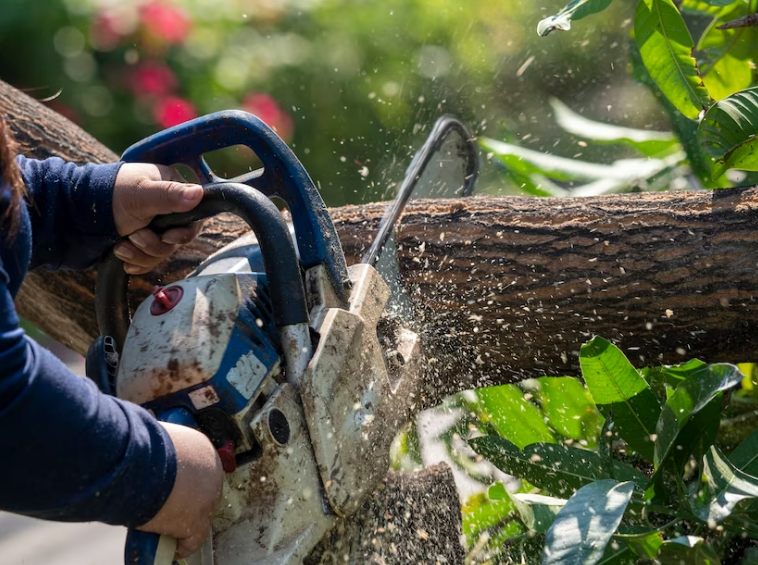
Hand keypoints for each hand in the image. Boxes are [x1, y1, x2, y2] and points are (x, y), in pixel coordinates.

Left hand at [112, 163, 203, 273]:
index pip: (195, 217)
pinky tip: (121, 257)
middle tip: (135, 237)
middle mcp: (166, 209)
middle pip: (178, 239)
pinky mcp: (140, 243)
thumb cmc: (107, 195)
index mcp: (171, 189)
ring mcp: (153, 227)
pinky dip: (136, 262)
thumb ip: (170, 195)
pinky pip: (149, 261)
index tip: (168, 237)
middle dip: (156, 245)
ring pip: (163, 252)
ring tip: (121, 246)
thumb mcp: (140, 194)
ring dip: (142, 254)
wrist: (72, 214)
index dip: (185, 232)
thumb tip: (199, 194)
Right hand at [137, 423, 223, 558]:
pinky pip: (194, 538)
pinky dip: (183, 545)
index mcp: (204, 449)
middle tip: (169, 508)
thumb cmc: (141, 448)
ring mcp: (208, 498)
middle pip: (204, 491)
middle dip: (188, 500)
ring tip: (167, 529)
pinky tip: (173, 549)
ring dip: (185, 522)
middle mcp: (213, 472)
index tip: (174, 488)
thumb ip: (162, 449)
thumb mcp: (158, 440)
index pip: (200, 468)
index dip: (186, 481)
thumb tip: (149, 450)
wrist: (140, 463)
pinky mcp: (197, 520)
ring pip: (199, 514)